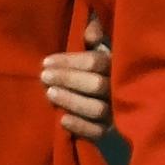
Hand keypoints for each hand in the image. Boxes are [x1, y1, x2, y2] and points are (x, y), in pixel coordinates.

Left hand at [41, 18, 111, 146]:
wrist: (117, 96)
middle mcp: (120, 88)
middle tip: (44, 77)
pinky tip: (62, 120)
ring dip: (71, 101)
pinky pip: (97, 132)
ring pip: (96, 109)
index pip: (95, 62)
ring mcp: (117, 111)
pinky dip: (80, 127)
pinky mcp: (111, 129)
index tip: (46, 62)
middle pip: (96, 85)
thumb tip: (89, 33)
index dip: (70, 62)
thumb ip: (94, 35)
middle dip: (68, 79)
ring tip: (49, 94)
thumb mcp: (100, 48)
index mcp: (117, 64)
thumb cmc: (100, 67)